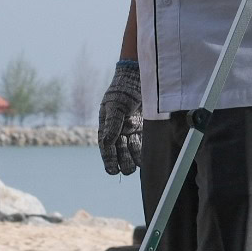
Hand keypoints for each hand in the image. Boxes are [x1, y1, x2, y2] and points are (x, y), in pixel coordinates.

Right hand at [99, 60, 143, 176]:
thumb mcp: (115, 106)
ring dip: (132, 160)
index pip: (106, 148)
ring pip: (131, 151)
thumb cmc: (122, 91)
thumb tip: (107, 142)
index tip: (112, 171)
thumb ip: (112, 124)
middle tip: (126, 169)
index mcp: (106, 127)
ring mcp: (131, 131)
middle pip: (119, 153)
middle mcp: (118, 131)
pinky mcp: (144, 128)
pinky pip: (142, 144)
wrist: (138, 79)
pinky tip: (144, 160)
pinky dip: (142, 153)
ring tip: (135, 167)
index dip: (109, 161)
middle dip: (122, 163)